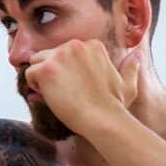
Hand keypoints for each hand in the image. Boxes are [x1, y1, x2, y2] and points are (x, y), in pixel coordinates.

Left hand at [24, 39, 141, 137]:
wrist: (102, 120)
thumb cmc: (114, 106)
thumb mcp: (127, 85)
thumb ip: (130, 68)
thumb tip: (137, 55)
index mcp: (92, 45)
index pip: (66, 52)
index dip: (67, 70)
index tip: (77, 85)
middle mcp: (75, 45)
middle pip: (49, 54)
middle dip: (53, 72)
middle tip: (66, 92)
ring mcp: (59, 55)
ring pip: (37, 62)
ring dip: (42, 78)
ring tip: (57, 94)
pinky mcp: (46, 69)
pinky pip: (29, 74)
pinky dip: (35, 87)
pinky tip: (50, 96)